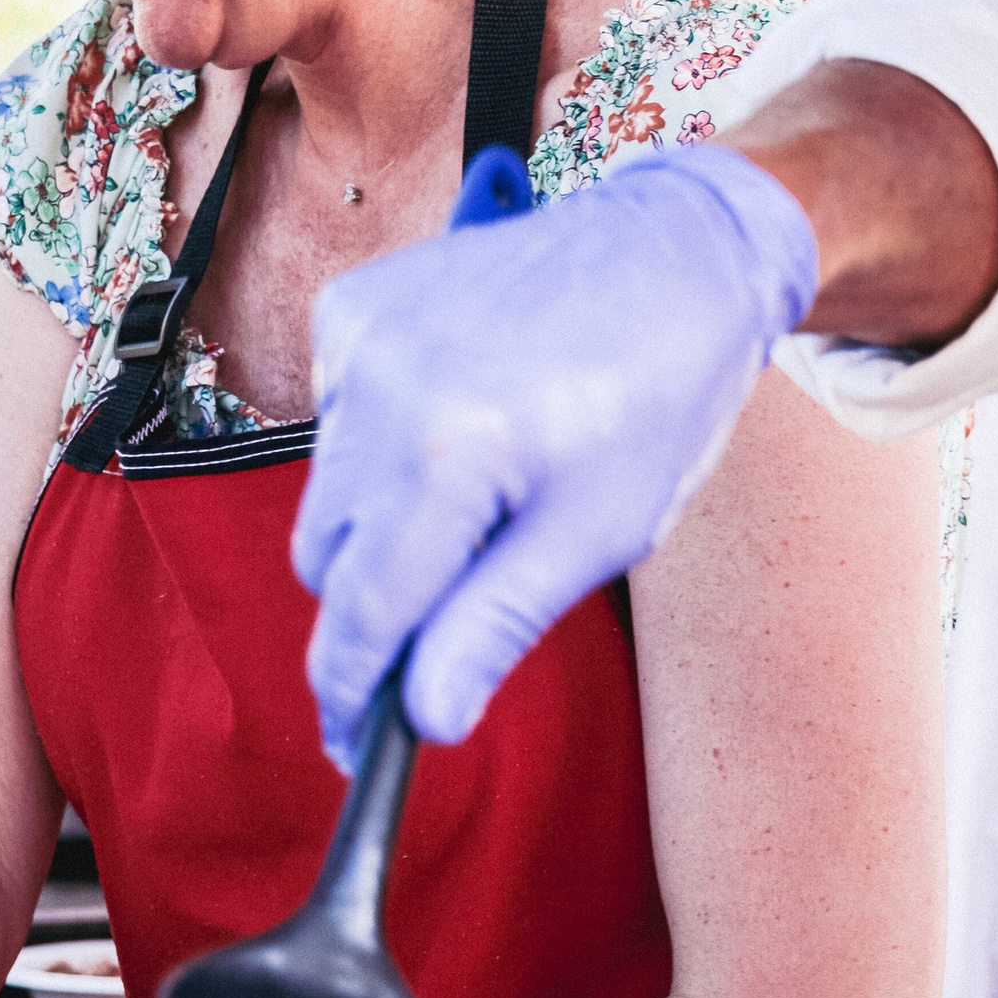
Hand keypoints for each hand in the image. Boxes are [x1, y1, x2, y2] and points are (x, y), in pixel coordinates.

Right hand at [294, 146, 817, 762]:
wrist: (672, 252)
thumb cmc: (657, 394)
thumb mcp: (600, 530)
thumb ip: (496, 624)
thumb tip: (427, 715)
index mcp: (449, 454)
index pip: (361, 614)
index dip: (350, 694)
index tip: (354, 744)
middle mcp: (382, 389)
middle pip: (326, 559)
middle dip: (374, 605)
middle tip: (446, 616)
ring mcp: (358, 339)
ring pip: (326, 493)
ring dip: (382, 520)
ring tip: (483, 489)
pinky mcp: (353, 305)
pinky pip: (335, 418)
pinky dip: (380, 443)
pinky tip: (461, 418)